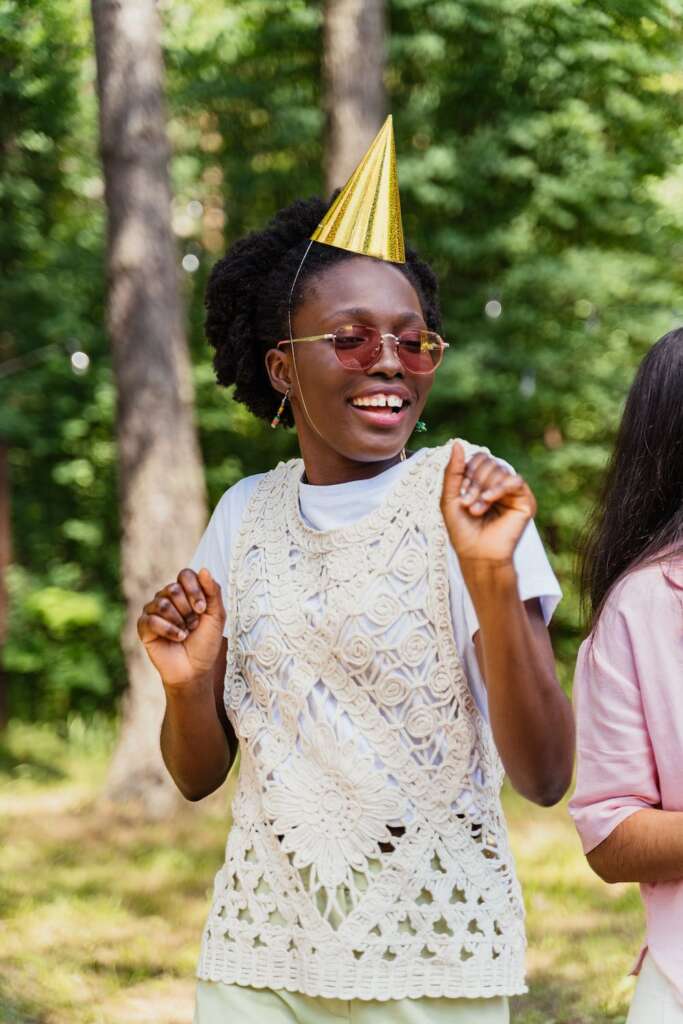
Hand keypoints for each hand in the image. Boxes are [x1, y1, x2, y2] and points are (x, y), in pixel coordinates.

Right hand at [137, 568, 225, 690]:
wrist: (195, 669)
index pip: (185, 575)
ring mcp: (153, 611)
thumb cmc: (206, 642)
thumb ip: (213, 591)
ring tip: (185, 632)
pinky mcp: (144, 626)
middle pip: (173, 589)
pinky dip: (169, 631)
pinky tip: (177, 638)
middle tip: (193, 624)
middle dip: (188, 610)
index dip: (194, 590)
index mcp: (184, 592)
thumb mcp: (216, 615)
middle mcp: (166, 598)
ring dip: (179, 621)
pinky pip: (152, 620)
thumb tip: (203, 569)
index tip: (203, 609)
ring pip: (162, 604)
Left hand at [440, 442, 536, 566]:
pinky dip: (500, 487)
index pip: (477, 459)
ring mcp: (511, 492)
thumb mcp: (449, 498)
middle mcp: (497, 484)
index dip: (467, 472)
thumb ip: (453, 471)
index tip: (460, 495)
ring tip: (477, 509)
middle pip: (488, 462)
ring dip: (484, 488)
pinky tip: (490, 500)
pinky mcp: (525, 501)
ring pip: (500, 470)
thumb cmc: (462, 531)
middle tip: (468, 504)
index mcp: (481, 482)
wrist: (477, 555)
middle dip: (474, 482)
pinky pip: (515, 480)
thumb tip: (457, 443)